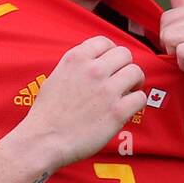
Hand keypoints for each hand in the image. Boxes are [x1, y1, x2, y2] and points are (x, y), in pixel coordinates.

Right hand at [20, 35, 146, 169]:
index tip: (112, 63)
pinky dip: (137, 102)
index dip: (111, 52)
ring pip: (136, 72)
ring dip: (135, 82)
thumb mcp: (55, 77)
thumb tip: (93, 65)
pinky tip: (127, 109)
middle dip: (125, 66)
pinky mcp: (117, 111)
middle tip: (122, 79)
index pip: (104, 41)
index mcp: (75, 59)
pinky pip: (140, 97)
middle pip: (125, 54)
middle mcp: (93, 70)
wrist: (43, 141)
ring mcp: (107, 90)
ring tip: (129, 92)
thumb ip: (76, 67)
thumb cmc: (46, 114)